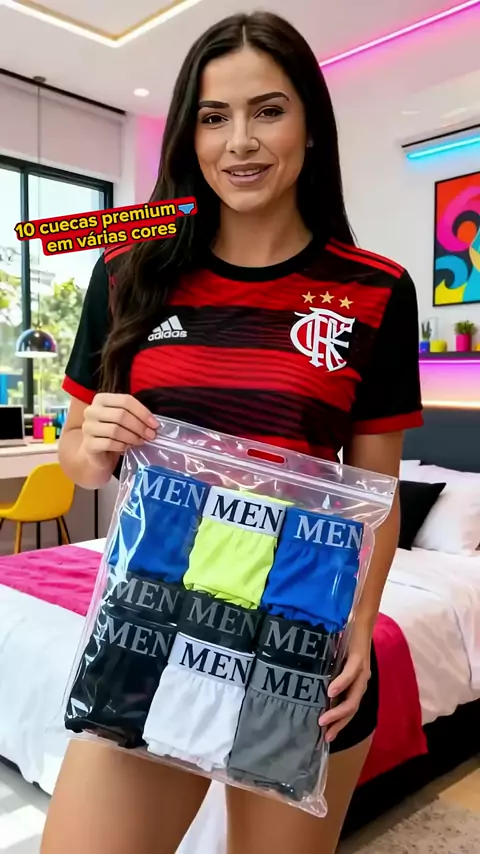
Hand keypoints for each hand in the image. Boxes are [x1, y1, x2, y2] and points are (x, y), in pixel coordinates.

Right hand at [82, 393, 157, 465]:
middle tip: (151, 435)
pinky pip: (109, 443)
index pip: (125, 400)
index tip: (155, 424)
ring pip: (115, 430)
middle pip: (121, 415)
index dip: (142, 412)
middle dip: (139, 426)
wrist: (97, 453)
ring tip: (141, 441)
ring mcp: (87, 427)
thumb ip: (135, 416)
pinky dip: (122, 446)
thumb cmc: (113, 434)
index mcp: (101, 399)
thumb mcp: (124, 420)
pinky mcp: (88, 444)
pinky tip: (127, 448)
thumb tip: (153, 423)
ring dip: (132, 437)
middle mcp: (91, 410)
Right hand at [318, 622, 372, 743]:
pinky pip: (350, 675)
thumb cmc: (347, 642)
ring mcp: (362, 672)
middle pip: (352, 709)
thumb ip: (331, 675)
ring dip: (338, 710)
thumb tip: (315, 688)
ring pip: (352, 697)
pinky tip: (331, 692)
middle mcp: (361, 682)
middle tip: (325, 735)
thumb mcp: (337, 663)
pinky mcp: (359, 659)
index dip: (340, 724)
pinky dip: (341, 684)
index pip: (349, 710)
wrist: (361, 622)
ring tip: (324, 719)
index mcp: (356, 684)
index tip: (327, 737)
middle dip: (338, 723)